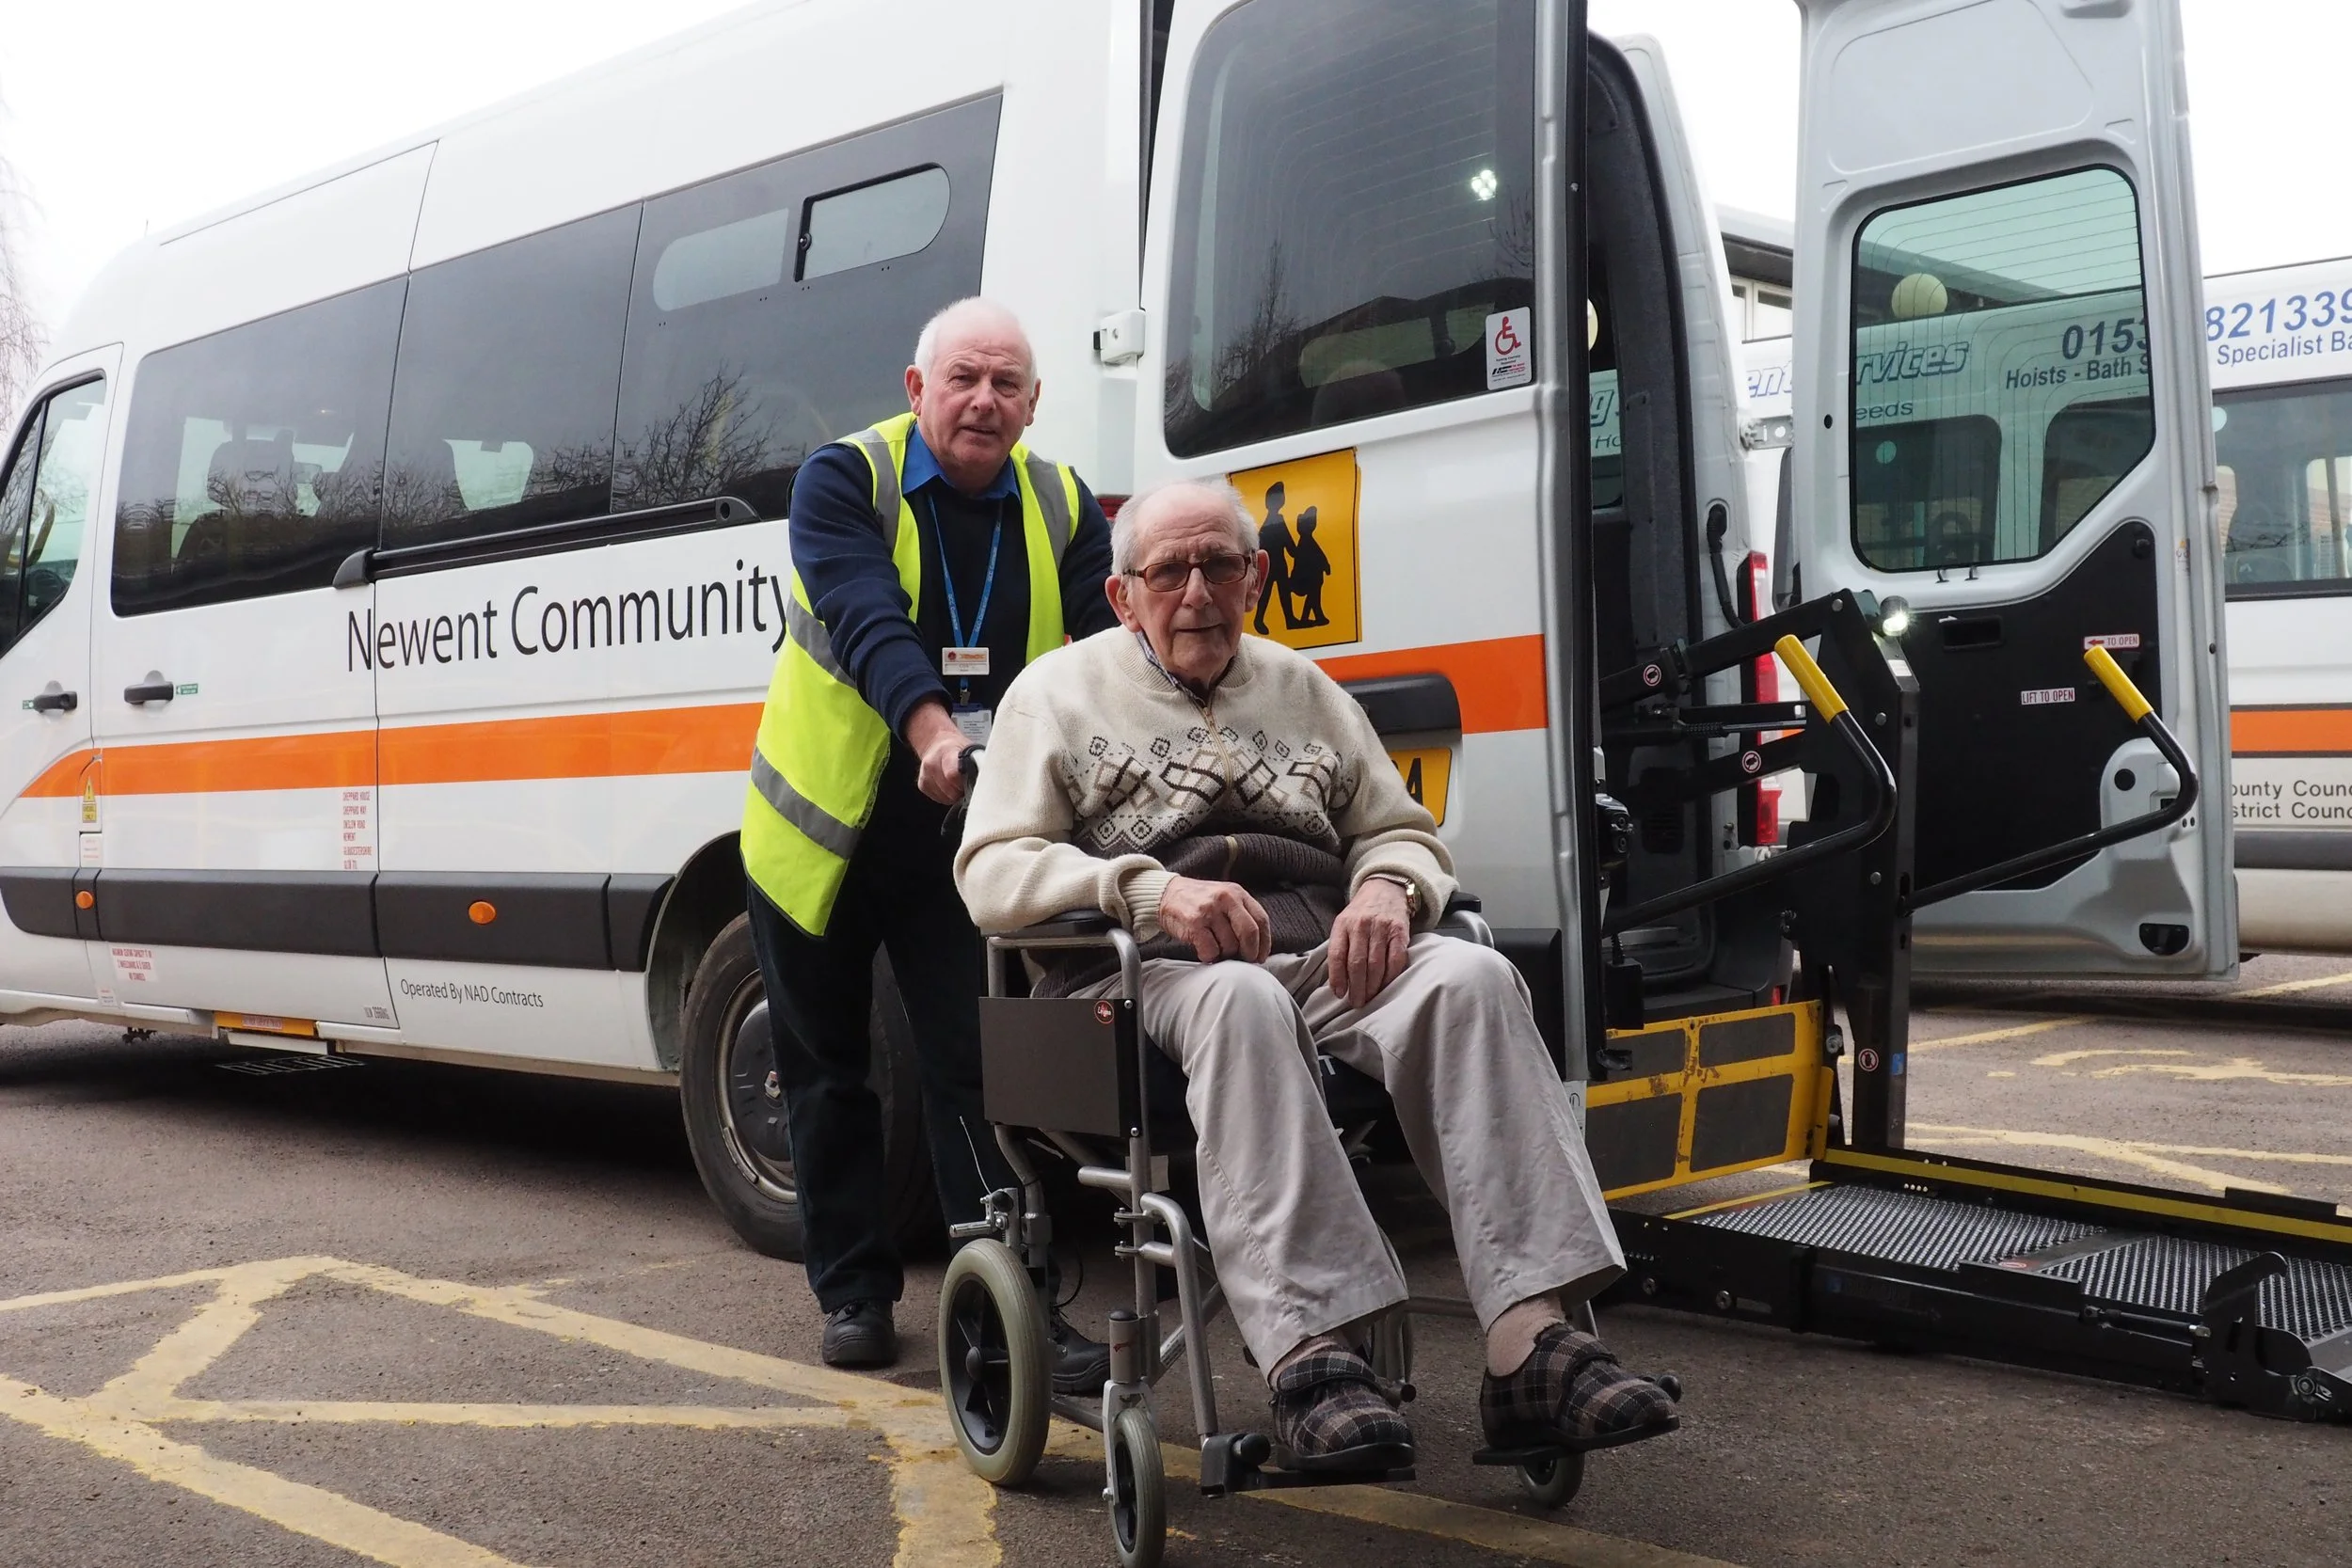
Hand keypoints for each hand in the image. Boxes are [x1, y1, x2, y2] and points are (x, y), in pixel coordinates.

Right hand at [905, 699, 968, 804]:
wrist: (938, 742)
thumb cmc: (957, 748)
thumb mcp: (970, 750)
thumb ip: (977, 764)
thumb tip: (989, 780)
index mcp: (946, 751)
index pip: (953, 775)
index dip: (965, 783)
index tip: (973, 783)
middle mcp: (932, 763)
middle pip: (950, 790)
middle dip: (962, 790)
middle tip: (967, 783)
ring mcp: (925, 774)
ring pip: (946, 797)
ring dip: (955, 794)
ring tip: (958, 783)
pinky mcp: (922, 785)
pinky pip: (939, 799)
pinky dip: (947, 795)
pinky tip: (949, 785)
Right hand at [1157, 875, 1271, 963]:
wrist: (1165, 894)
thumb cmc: (1198, 901)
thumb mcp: (1224, 897)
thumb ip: (1241, 914)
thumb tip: (1258, 947)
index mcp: (1237, 893)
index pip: (1261, 920)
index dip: (1264, 943)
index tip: (1261, 956)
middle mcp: (1225, 899)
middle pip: (1249, 933)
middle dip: (1249, 953)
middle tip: (1244, 961)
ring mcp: (1209, 910)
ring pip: (1230, 945)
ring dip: (1225, 955)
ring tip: (1217, 951)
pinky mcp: (1194, 923)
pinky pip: (1211, 950)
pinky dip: (1209, 957)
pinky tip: (1204, 951)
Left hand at [1329, 879, 1411, 1008]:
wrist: (1385, 889)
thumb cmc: (1361, 913)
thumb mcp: (1343, 923)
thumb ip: (1339, 946)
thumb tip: (1337, 981)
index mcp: (1343, 924)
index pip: (1337, 955)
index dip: (1337, 977)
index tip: (1339, 994)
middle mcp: (1361, 925)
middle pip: (1357, 963)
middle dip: (1356, 987)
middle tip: (1357, 1003)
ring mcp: (1382, 927)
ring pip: (1376, 964)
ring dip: (1372, 986)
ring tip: (1369, 998)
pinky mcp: (1400, 931)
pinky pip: (1396, 959)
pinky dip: (1390, 976)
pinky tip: (1385, 986)